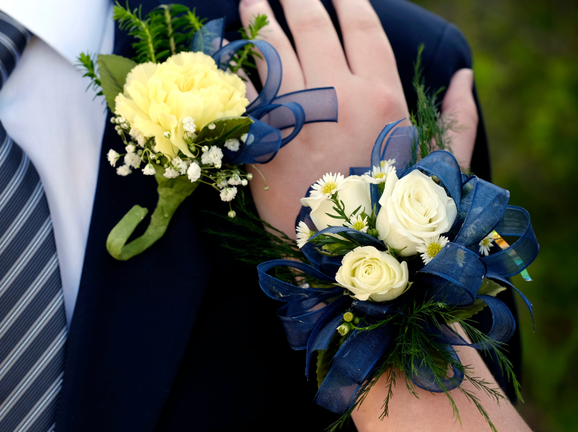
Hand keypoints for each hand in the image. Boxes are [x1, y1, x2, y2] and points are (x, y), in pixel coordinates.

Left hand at [239, 0, 477, 238]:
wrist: (343, 265)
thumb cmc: (396, 219)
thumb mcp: (442, 169)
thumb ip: (459, 120)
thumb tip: (465, 77)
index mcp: (382, 97)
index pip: (362, 28)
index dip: (346, 2)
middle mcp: (338, 97)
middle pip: (311, 25)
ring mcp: (294, 117)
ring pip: (271, 48)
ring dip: (258, 17)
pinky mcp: (259, 142)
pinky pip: (241, 92)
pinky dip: (232, 70)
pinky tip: (228, 52)